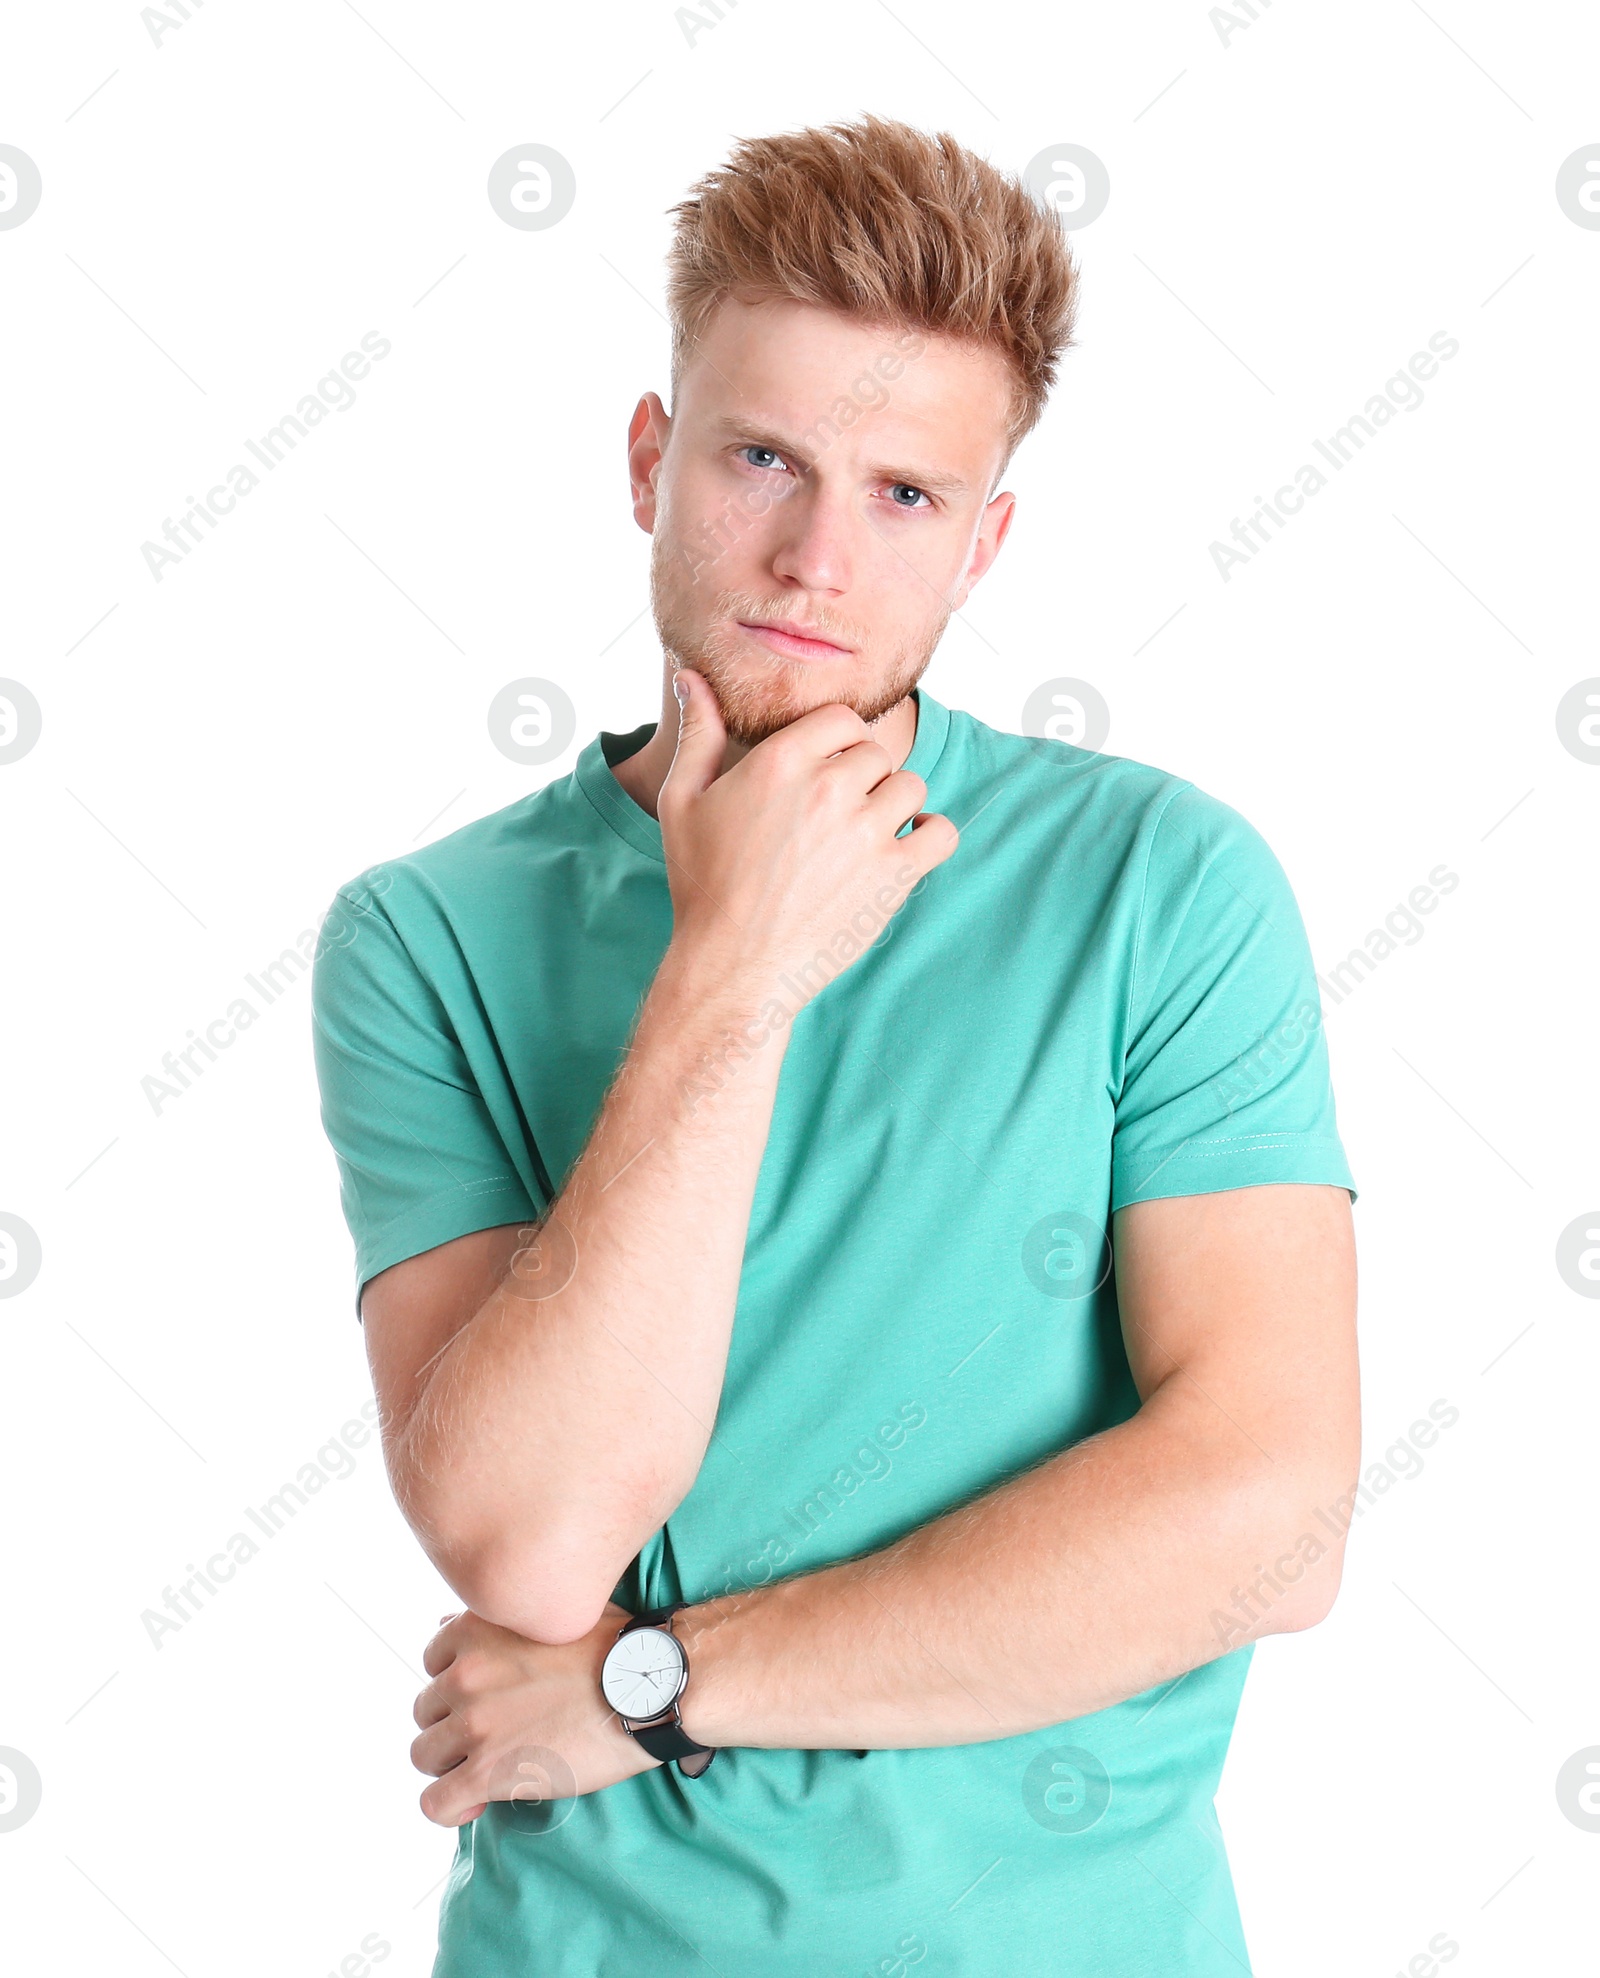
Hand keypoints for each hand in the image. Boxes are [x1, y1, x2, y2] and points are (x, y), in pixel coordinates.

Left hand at [410, 1604, 658, 1825]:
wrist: (647, 1686)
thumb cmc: (611, 1646)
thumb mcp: (549, 1613)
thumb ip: (498, 1623)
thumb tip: (453, 1625)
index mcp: (475, 1629)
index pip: (432, 1662)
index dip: (457, 1684)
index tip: (484, 1700)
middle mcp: (464, 1673)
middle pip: (425, 1711)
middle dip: (453, 1724)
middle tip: (494, 1736)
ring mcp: (473, 1724)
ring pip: (423, 1756)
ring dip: (451, 1764)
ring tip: (487, 1768)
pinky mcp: (487, 1772)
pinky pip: (436, 1803)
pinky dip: (450, 1808)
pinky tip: (477, 1805)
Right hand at [658, 668, 957, 1008]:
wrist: (732, 965)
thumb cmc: (702, 883)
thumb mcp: (682, 801)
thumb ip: (699, 733)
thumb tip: (692, 676)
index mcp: (780, 760)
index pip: (842, 719)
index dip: (836, 743)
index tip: (822, 773)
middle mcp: (828, 787)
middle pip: (876, 753)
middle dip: (860, 778)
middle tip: (833, 817)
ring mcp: (866, 831)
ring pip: (910, 788)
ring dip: (892, 806)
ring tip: (862, 835)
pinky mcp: (893, 876)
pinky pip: (941, 833)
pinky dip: (930, 837)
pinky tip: (905, 848)